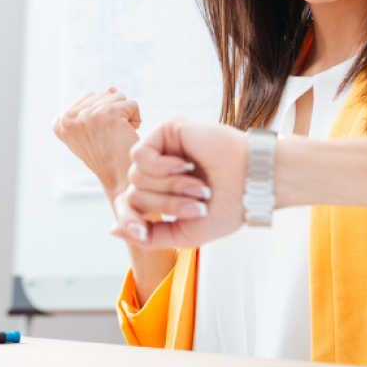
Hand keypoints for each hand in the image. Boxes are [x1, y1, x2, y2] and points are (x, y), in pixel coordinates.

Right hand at [52, 88, 143, 200]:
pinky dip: (136, 119)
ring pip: (118, 96)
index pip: (89, 98)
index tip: (99, 137)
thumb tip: (112, 88)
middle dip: (113, 113)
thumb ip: (96, 105)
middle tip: (111, 138)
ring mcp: (86, 115)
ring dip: (125, 115)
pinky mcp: (107, 114)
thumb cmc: (109, 156)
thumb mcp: (93, 129)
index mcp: (59, 122)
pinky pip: (131, 104)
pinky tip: (128, 136)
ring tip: (119, 137)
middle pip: (103, 94)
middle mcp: (67, 118)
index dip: (101, 116)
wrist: (121, 181)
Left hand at [112, 116, 248, 248]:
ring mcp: (164, 149)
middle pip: (133, 192)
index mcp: (164, 191)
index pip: (129, 205)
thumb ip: (150, 236)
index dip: (131, 220)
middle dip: (164, 204)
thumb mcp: (184, 233)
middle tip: (198, 201)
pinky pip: (139, 154)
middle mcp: (161, 169)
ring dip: (169, 187)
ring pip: (135, 176)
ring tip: (199, 184)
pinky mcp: (167, 130)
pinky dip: (160, 166)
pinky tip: (185, 164)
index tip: (143, 230)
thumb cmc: (228, 207)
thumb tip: (114, 229)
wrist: (253, 184)